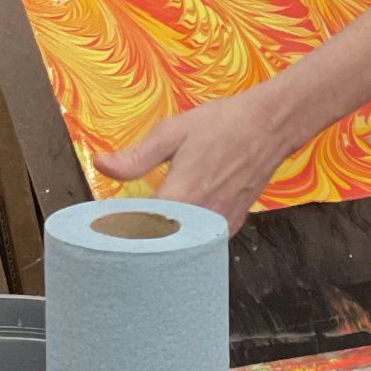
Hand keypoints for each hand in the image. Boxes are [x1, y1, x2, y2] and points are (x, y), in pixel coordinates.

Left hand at [97, 84, 296, 234]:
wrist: (269, 126)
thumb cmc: (223, 124)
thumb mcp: (172, 133)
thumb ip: (136, 157)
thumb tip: (101, 164)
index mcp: (181, 196)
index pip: (138, 229)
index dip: (120, 227)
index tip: (108, 221)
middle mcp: (201, 217)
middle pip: (159, 243)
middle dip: (139, 236)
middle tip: (125, 224)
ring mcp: (219, 225)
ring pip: (181, 245)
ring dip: (163, 237)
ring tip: (150, 224)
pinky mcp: (231, 226)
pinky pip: (201, 241)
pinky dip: (186, 235)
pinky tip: (179, 220)